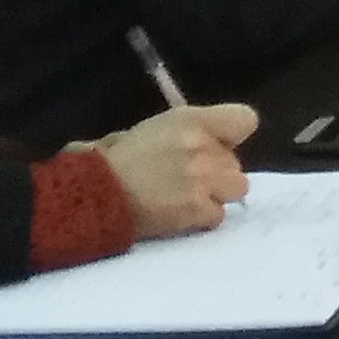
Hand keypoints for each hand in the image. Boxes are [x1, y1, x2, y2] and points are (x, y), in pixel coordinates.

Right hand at [96, 102, 255, 236]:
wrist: (93, 195)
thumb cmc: (114, 160)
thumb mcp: (152, 128)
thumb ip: (188, 132)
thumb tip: (208, 141)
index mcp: (190, 120)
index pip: (245, 120)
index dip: (233, 135)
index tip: (219, 144)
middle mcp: (203, 146)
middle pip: (236, 162)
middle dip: (218, 171)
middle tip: (190, 178)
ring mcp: (203, 179)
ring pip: (236, 188)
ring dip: (216, 194)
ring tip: (188, 197)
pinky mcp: (197, 209)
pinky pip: (218, 215)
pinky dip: (202, 218)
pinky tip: (180, 215)